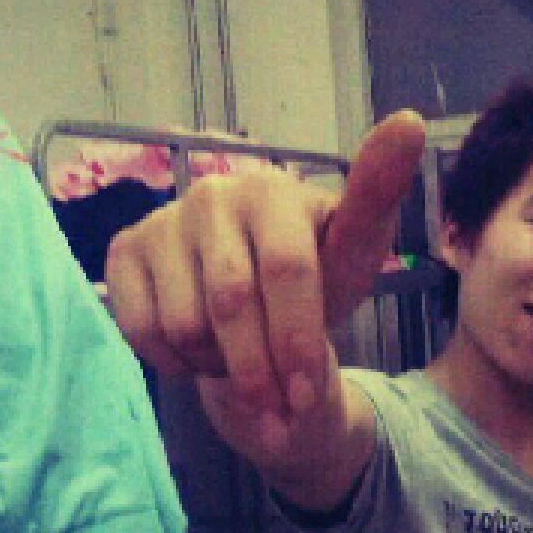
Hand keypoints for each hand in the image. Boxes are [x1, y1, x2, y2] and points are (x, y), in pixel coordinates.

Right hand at [105, 110, 424, 466]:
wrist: (254, 295)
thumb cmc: (313, 274)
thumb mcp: (353, 252)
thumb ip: (377, 198)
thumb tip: (408, 121)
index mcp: (272, 189)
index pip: (285, 268)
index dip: (296, 339)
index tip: (307, 394)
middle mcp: (210, 194)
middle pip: (230, 303)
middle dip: (259, 372)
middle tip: (279, 411)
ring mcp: (161, 221)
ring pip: (183, 324)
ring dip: (218, 367)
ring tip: (244, 364)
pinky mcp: (124, 252)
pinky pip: (141, 330)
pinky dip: (176, 363)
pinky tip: (202, 355)